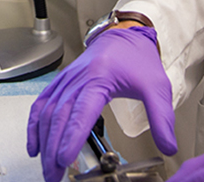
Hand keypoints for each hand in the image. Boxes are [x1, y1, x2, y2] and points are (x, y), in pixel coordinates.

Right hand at [26, 25, 175, 181]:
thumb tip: (168, 147)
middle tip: (54, 175)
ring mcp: (66, 80)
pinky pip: (41, 103)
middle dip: (53, 150)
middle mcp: (78, 78)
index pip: (82, 111)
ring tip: (47, 168)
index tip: (64, 158)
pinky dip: (34, 125)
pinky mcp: (61, 82)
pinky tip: (35, 145)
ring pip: (47, 113)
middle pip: (59, 117)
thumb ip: (162, 119)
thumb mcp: (157, 87)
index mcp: (99, 77)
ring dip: (43, 142)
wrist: (124, 35)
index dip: (71, 136)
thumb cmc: (137, 58)